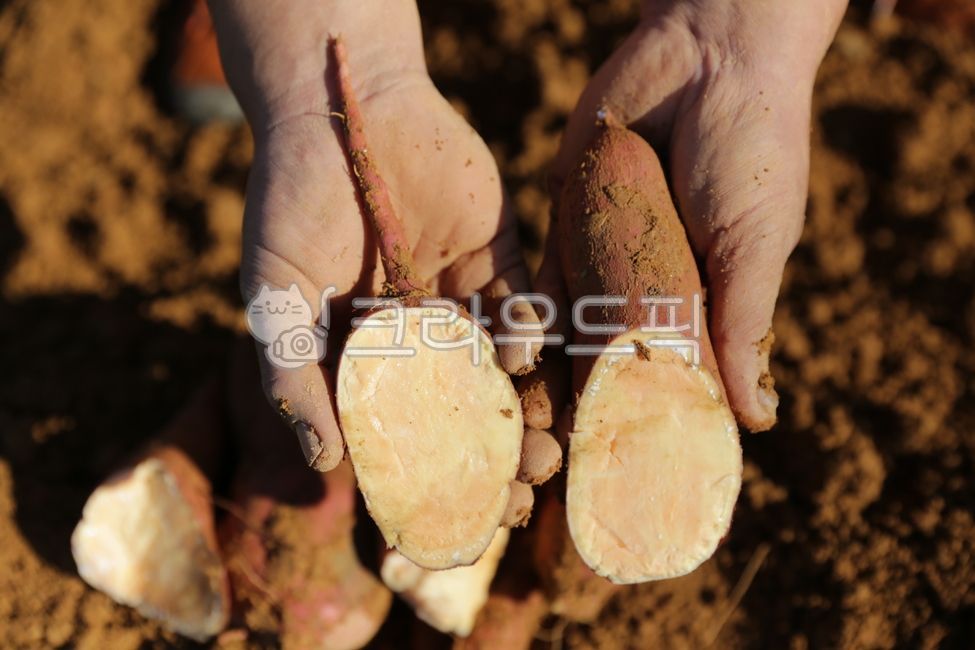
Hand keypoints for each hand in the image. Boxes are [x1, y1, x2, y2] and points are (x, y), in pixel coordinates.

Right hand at [210, 1, 537, 468]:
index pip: (408, 432)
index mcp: (368, 357)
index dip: (438, 477)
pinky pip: (527, 305)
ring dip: (530, 408)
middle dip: (500, 453)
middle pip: (468, 410)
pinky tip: (527, 351)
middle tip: (528, 486)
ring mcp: (461, 297)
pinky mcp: (499, 255)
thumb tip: (324, 464)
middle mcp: (420, 337)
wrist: (339, 106)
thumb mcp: (275, 294)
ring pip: (505, 370)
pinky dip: (532, 332)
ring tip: (549, 446)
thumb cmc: (290, 201)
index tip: (467, 520)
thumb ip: (293, 375)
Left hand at [544, 0, 846, 430]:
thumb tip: (757, 421)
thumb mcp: (755, 245)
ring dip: (544, 384)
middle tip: (557, 470)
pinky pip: (537, 289)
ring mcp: (602, 266)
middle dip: (585, 419)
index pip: (675, 386)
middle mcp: (649, 297)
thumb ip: (743, 326)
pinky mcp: (563, 231)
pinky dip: (522, 327)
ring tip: (520, 432)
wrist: (702, 60)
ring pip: (567, 341)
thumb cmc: (750, 152)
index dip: (652, 431)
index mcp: (703, 309)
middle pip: (611, 374)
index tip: (629, 481)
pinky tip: (503, 364)